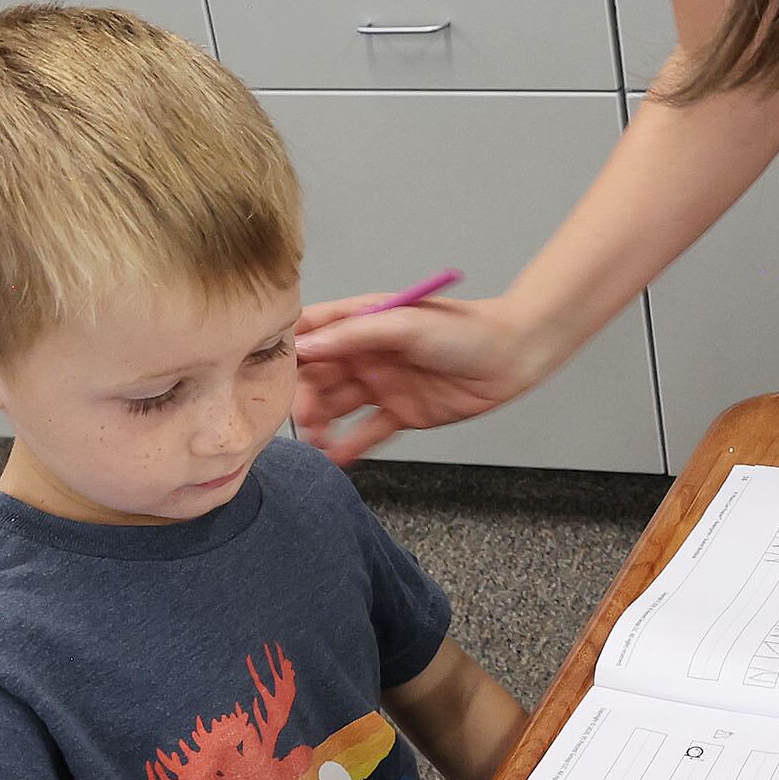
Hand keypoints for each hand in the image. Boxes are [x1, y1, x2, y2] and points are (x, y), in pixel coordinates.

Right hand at [292, 295, 548, 463]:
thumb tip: (305, 347)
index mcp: (364, 322)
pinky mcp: (400, 412)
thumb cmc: (466, 329)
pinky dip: (349, 445)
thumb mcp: (406, 323)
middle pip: (319, 375)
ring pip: (338, 406)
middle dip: (303, 395)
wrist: (513, 356)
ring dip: (321, 423)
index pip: (313, 333)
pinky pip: (366, 431)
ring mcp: (382, 384)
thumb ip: (354, 334)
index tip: (265, 371)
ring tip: (313, 440)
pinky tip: (333, 458)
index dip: (289, 350)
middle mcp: (367, 353)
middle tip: (299, 415)